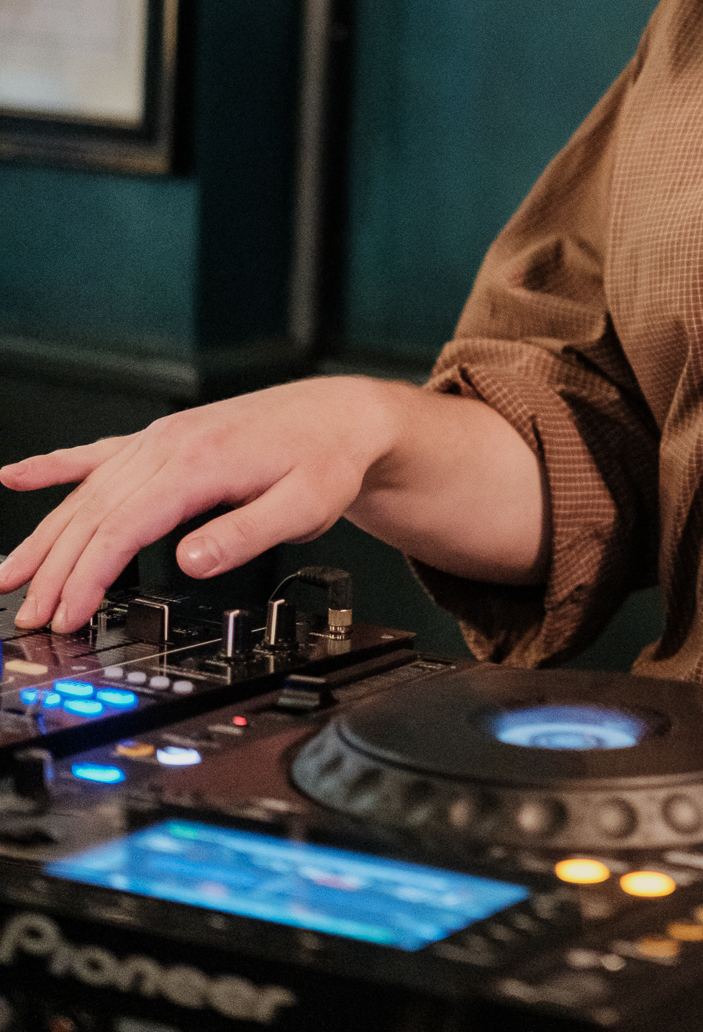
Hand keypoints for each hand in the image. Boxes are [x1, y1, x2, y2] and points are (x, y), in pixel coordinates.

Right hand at [0, 377, 407, 633]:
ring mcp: (161, 439)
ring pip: (86, 492)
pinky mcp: (162, 440)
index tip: (68, 616)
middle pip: (93, 515)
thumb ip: (245, 534)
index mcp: (197, 463)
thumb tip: (189, 562)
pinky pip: (96, 453)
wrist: (340, 415)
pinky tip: (17, 476)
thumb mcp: (304, 506)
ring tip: (9, 574)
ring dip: (45, 535)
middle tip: (29, 615)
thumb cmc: (326, 458)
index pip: (122, 528)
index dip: (88, 577)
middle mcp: (168, 445)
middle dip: (55, 570)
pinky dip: (53, 467)